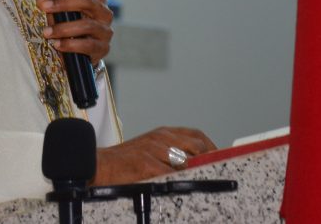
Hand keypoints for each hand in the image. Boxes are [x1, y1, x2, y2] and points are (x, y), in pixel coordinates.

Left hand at [35, 0, 113, 64]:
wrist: (80, 53)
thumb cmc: (70, 25)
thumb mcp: (58, 10)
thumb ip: (47, 0)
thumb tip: (43, 0)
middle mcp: (104, 12)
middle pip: (88, 1)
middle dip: (64, 3)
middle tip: (45, 7)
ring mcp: (106, 31)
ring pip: (87, 25)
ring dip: (64, 28)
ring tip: (46, 32)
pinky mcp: (103, 48)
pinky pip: (88, 45)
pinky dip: (70, 45)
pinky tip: (57, 44)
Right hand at [93, 127, 216, 184]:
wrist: (100, 164)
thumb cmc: (125, 160)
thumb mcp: (150, 148)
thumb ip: (170, 152)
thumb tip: (194, 163)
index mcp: (163, 133)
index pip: (195, 135)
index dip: (211, 146)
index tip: (220, 157)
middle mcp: (161, 138)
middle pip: (195, 145)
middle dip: (207, 159)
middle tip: (213, 172)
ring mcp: (154, 150)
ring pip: (185, 161)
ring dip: (192, 172)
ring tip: (195, 180)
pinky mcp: (146, 165)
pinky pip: (169, 174)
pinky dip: (176, 181)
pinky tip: (176, 186)